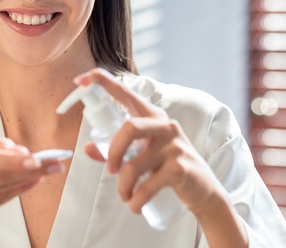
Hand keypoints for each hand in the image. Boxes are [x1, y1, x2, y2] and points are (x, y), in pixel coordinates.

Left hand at [75, 69, 226, 215]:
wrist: (204, 191)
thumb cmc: (168, 168)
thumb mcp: (142, 155)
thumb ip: (115, 151)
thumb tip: (87, 148)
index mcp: (152, 117)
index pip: (127, 93)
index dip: (103, 82)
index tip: (81, 80)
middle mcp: (165, 126)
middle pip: (129, 128)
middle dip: (112, 153)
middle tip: (109, 171)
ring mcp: (175, 145)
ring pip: (134, 164)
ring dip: (123, 185)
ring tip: (125, 196)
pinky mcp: (180, 167)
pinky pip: (148, 185)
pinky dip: (136, 199)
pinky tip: (135, 205)